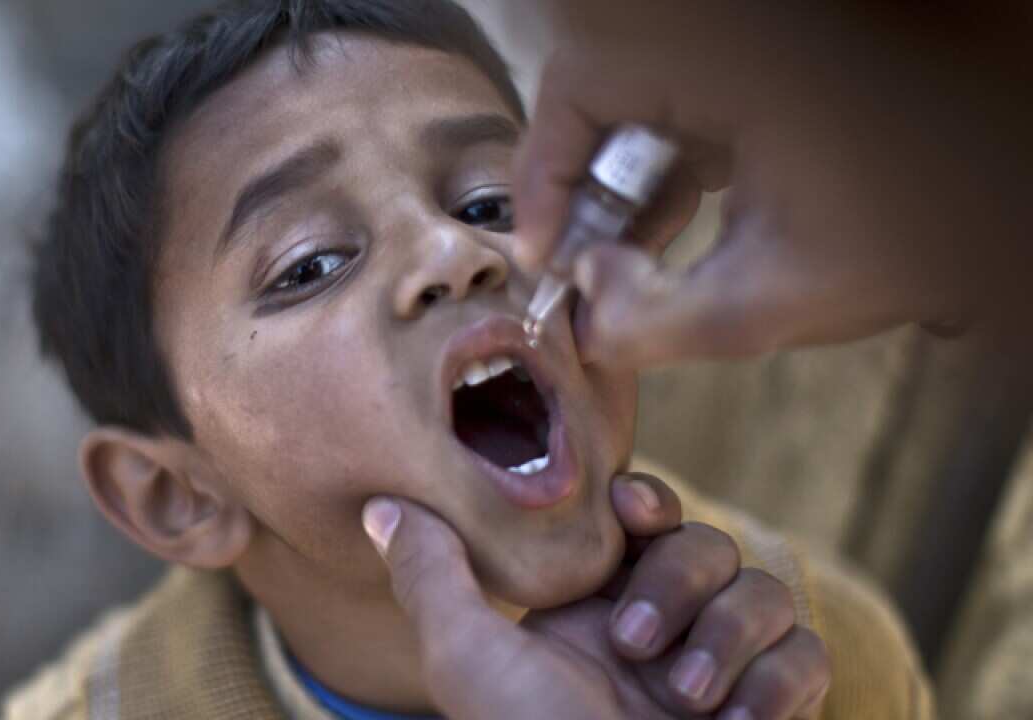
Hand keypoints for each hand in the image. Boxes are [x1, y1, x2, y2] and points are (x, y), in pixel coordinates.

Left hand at [361, 473, 829, 718]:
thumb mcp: (470, 663)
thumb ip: (433, 579)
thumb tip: (378, 505)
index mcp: (588, 613)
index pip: (638, 519)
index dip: (646, 500)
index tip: (630, 506)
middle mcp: (658, 634)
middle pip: (705, 543)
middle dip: (677, 582)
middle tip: (635, 648)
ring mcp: (719, 672)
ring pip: (762, 590)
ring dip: (726, 638)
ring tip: (684, 701)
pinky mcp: (773, 709)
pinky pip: (809, 653)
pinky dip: (778, 683)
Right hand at [512, 1, 1032, 367]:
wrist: (1010, 193)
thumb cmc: (924, 228)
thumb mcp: (777, 297)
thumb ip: (657, 323)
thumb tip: (586, 309)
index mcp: (726, 53)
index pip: (580, 88)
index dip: (543, 179)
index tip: (542, 257)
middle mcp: (728, 36)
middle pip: (603, 94)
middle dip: (581, 190)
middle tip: (576, 268)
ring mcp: (749, 48)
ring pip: (641, 101)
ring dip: (621, 184)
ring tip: (619, 264)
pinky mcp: (769, 66)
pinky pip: (685, 103)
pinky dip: (667, 167)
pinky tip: (667, 231)